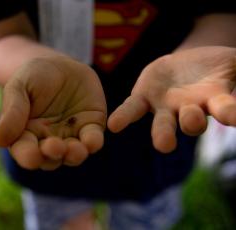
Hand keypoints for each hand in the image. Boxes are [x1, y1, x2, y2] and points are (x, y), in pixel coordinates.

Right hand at [0, 55, 106, 169]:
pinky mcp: (90, 128)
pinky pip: (92, 140)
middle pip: (49, 158)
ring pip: (72, 155)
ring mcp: (70, 136)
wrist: (62, 65)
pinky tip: (92, 141)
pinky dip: (93, 143)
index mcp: (26, 133)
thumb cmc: (35, 76)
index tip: (32, 156)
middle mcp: (48, 140)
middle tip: (54, 147)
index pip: (24, 151)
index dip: (28, 156)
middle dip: (52, 156)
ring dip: (74, 155)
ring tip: (74, 150)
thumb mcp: (20, 85)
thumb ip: (12, 110)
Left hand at [108, 46, 235, 152]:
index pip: (226, 110)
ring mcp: (165, 107)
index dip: (232, 113)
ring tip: (164, 144)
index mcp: (214, 101)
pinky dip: (124, 117)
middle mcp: (190, 110)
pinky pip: (132, 110)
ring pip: (164, 123)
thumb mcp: (234, 65)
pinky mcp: (143, 98)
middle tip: (194, 123)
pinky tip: (114, 125)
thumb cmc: (213, 69)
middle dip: (193, 124)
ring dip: (163, 132)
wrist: (184, 66)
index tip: (234, 116)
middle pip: (192, 122)